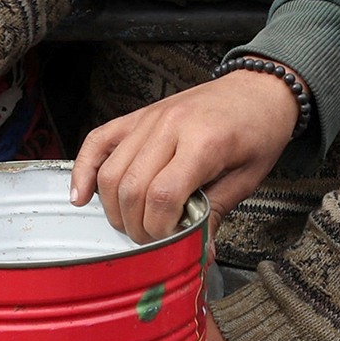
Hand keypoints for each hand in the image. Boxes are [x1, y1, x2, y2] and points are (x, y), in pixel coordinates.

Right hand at [70, 69, 301, 243]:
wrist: (258, 89)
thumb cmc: (258, 129)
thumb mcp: (248, 177)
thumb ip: (215, 213)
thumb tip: (197, 251)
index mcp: (204, 141)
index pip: (163, 195)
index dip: (160, 229)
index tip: (170, 242)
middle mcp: (170, 126)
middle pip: (131, 187)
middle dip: (137, 225)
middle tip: (153, 239)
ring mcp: (150, 118)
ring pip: (111, 171)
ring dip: (114, 208)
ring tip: (132, 224)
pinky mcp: (138, 116)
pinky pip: (98, 141)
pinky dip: (83, 170)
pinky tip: (81, 195)